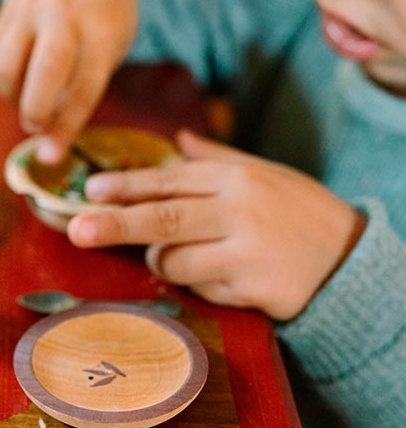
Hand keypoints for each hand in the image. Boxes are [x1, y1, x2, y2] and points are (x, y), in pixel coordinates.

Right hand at [0, 0, 139, 164]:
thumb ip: (85, 85)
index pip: (85, 85)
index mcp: (102, 28)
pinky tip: (15, 82)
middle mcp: (64, 14)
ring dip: (10, 95)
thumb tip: (51, 138)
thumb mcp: (113, 45)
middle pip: (46, 67)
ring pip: (5, 63)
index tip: (50, 157)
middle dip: (35, 108)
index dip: (66, 126)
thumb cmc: (104, 16)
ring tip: (26, 99)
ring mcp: (31, 7)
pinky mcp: (5, 9)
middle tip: (35, 126)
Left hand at [67, 130, 365, 319]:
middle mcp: (239, 210)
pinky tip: (226, 277)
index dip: (127, 186)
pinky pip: (200, 290)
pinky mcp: (252, 287)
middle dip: (115, 224)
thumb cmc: (297, 213)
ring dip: (165, 262)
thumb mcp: (264, 175)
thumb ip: (216, 160)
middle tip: (76, 230)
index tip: (91, 190)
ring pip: (174, 261)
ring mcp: (246, 250)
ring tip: (189, 255)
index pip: (170, 180)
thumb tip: (179, 138)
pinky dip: (198, 285)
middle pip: (164, 218)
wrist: (351, 259)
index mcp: (236, 178)